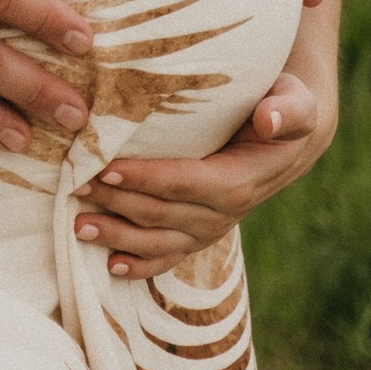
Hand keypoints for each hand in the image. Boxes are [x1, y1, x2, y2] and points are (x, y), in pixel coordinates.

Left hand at [73, 69, 335, 277]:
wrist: (288, 142)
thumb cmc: (284, 110)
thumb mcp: (295, 104)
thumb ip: (287, 111)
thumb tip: (268, 121)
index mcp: (239, 181)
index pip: (185, 182)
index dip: (146, 178)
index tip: (108, 167)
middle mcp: (223, 212)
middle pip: (162, 212)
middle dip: (117, 202)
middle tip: (75, 186)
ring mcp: (210, 228)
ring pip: (158, 240)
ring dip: (117, 236)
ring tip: (78, 226)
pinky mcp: (200, 234)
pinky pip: (169, 257)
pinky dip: (140, 265)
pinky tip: (110, 266)